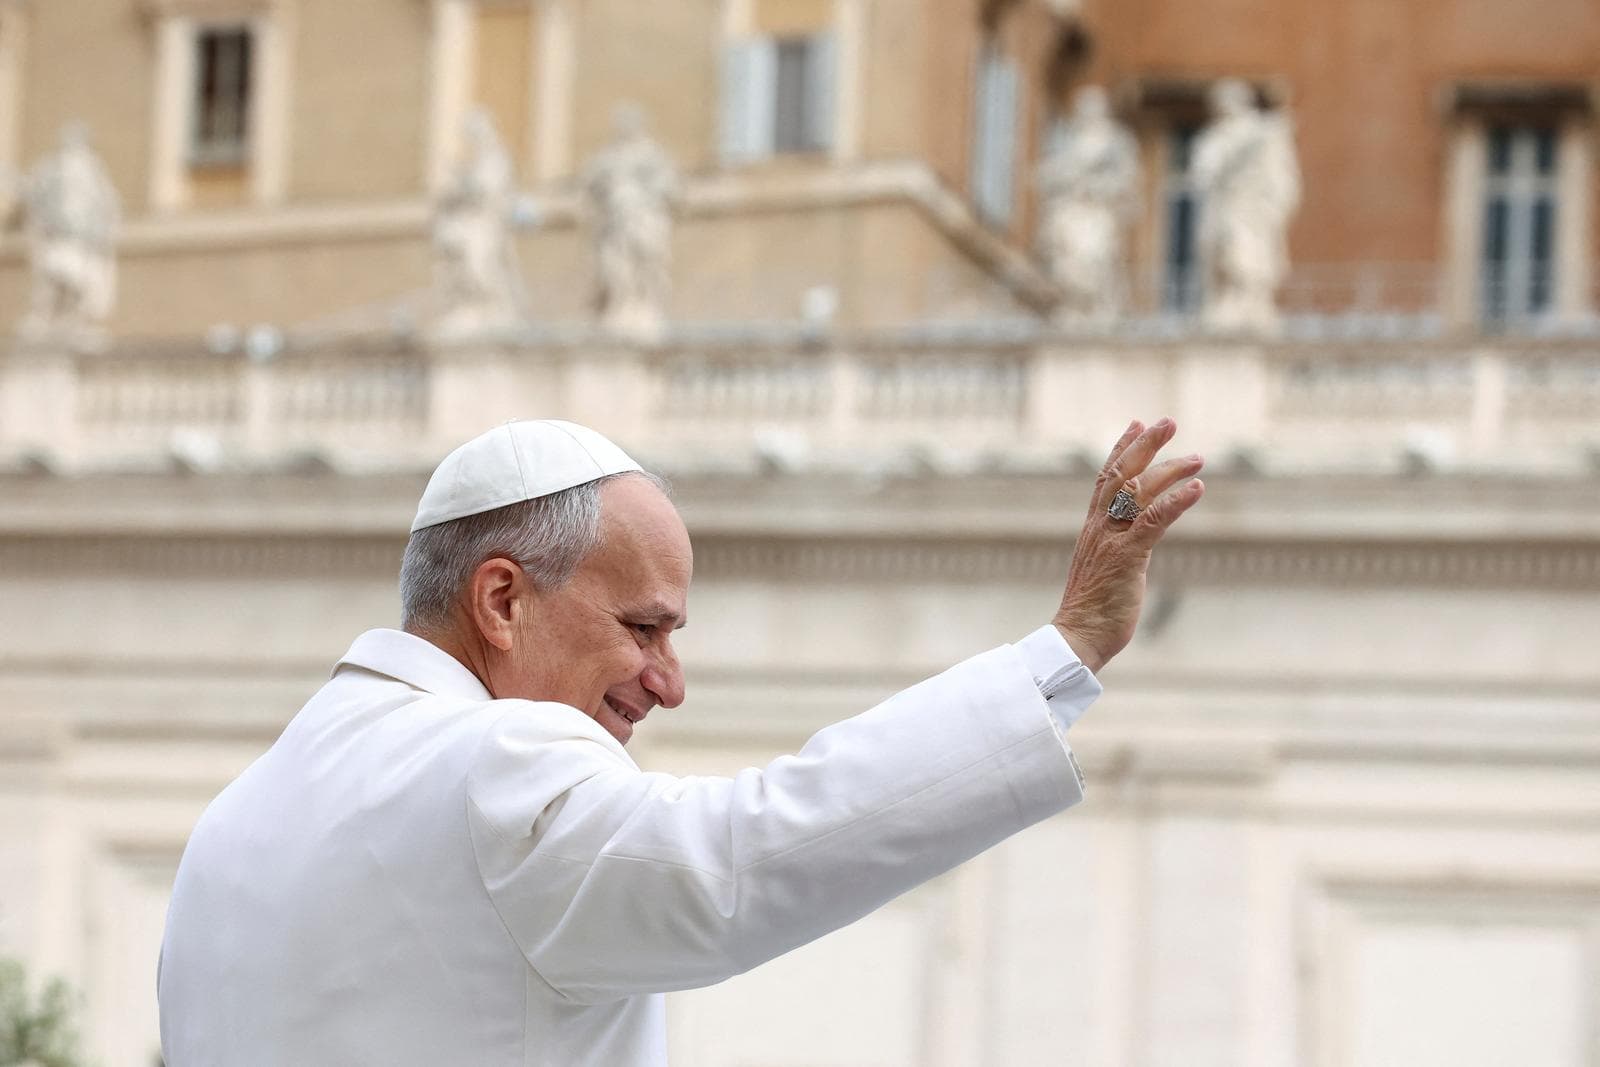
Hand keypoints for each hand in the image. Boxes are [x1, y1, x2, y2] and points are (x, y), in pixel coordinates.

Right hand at [1053, 418, 1204, 672]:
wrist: (1076, 637)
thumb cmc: (1091, 612)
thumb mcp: (1103, 570)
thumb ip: (1114, 550)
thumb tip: (1130, 545)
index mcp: (1093, 529)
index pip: (1106, 479)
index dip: (1122, 449)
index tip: (1137, 424)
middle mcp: (1100, 527)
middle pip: (1122, 474)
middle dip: (1146, 444)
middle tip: (1168, 421)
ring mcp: (1112, 540)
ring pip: (1140, 491)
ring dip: (1170, 470)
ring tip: (1198, 458)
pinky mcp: (1127, 556)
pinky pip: (1154, 520)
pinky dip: (1177, 501)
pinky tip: (1198, 488)